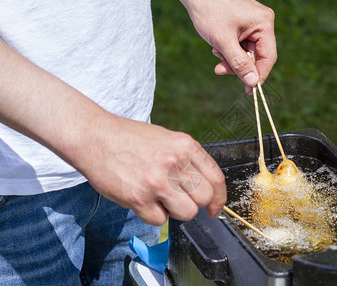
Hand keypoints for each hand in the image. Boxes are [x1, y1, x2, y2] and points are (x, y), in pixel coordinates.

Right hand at [0, 24, 225, 226]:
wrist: (95, 137)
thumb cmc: (130, 138)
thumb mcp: (167, 138)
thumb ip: (187, 159)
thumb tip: (203, 185)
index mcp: (185, 146)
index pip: (216, 178)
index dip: (220, 198)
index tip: (215, 208)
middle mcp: (175, 163)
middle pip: (204, 198)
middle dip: (193, 203)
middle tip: (177, 197)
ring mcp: (157, 181)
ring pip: (186, 213)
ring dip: (174, 211)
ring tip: (159, 198)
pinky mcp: (139, 198)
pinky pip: (159, 220)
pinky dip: (151, 214)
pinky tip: (141, 199)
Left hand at [168, 0, 276, 93]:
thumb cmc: (209, 11)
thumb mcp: (223, 42)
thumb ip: (239, 63)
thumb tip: (252, 82)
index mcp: (264, 23)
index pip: (268, 57)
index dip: (259, 75)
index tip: (248, 90)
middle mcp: (262, 22)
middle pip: (256, 56)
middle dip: (237, 65)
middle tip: (219, 70)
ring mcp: (252, 23)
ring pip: (246, 52)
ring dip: (230, 58)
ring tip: (215, 53)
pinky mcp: (243, 24)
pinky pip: (240, 45)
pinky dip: (228, 50)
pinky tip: (216, 46)